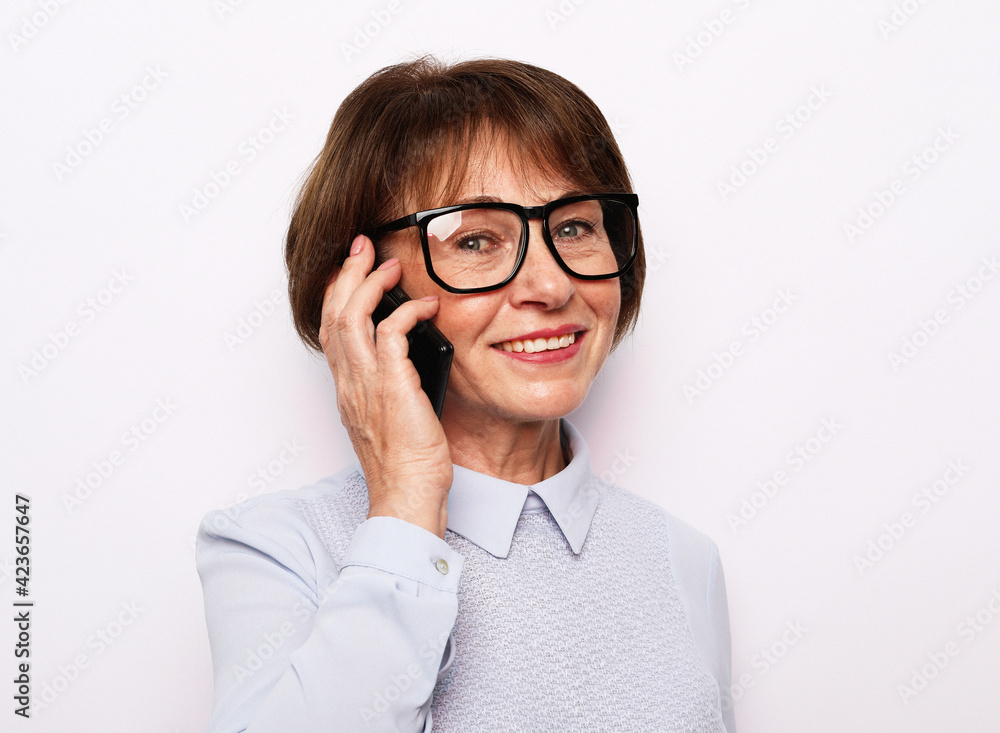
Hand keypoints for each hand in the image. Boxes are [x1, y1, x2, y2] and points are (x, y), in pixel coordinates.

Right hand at [319, 234, 452, 537]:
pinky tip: (425, 305)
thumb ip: (390, 383)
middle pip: (333, 314)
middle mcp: (349, 382)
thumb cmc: (405, 463)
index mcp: (347, 388)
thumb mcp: (391, 415)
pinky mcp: (391, 387)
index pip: (330, 330)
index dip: (336, 294)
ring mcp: (366, 384)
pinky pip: (391, 334)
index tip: (350, 269)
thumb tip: (409, 357)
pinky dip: (406, 312)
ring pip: (351, 317)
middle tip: (362, 248)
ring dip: (369, 283)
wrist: (407, 493)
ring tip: (390, 264)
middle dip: (346, 274)